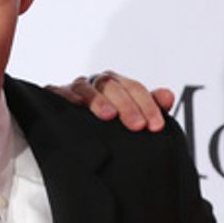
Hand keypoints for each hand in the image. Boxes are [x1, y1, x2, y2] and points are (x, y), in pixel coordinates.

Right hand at [48, 73, 174, 131]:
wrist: (76, 138)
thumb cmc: (109, 126)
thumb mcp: (133, 118)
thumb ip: (151, 107)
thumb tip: (168, 96)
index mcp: (118, 86)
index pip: (135, 89)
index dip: (148, 106)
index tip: (156, 126)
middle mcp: (97, 84)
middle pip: (113, 86)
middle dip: (127, 105)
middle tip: (137, 126)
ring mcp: (75, 90)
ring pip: (87, 87)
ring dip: (98, 100)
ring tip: (109, 116)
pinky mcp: (55, 97)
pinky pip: (58, 92)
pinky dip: (67, 96)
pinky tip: (76, 105)